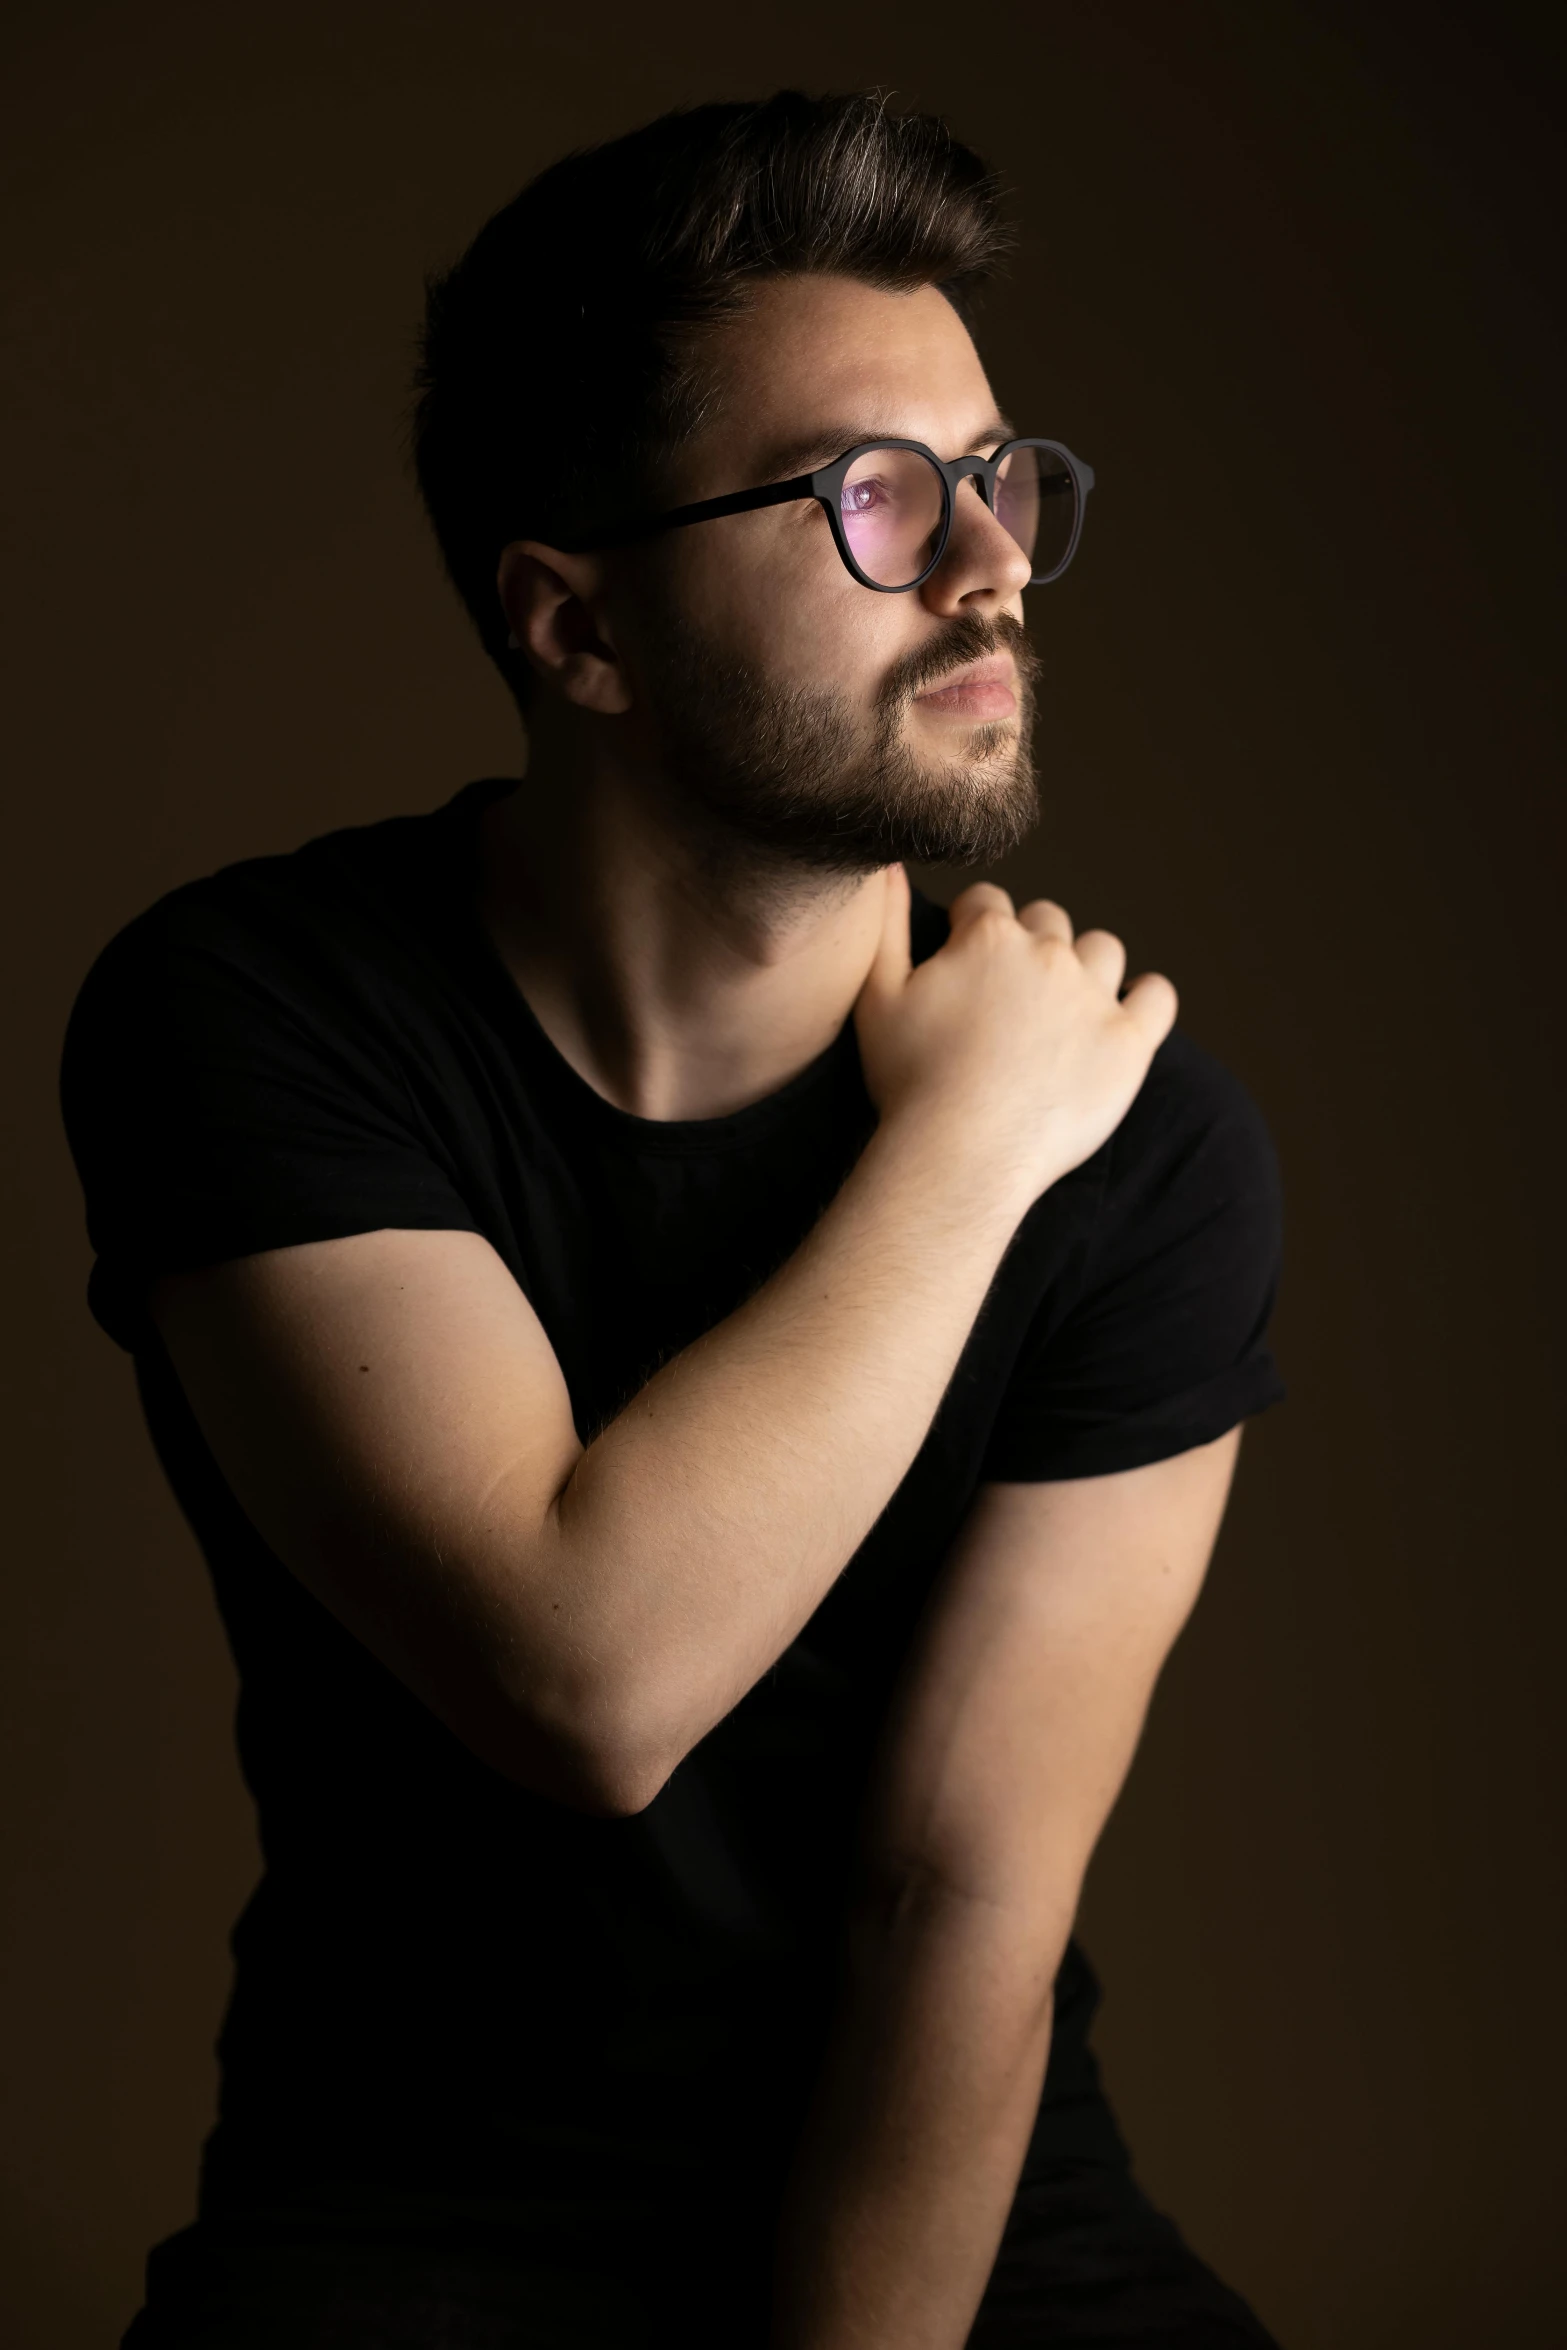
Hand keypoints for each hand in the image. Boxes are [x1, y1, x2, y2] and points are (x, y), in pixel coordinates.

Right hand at [852, 863, 1177, 1206]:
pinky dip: (1146, 998)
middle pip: (1047, 920)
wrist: (961, 1153)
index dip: (971, 926)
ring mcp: (1093, 996)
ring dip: (1086, 965)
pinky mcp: (1128, 1042)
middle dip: (1029, 944)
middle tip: (1010, 995)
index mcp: (988, 937)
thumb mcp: (877, 996)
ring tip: (1063, 1007)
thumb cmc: (910, 1081)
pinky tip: (1125, 1016)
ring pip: (1103, 950)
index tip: (964, 959)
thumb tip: (890, 864)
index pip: (986, 901)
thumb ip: (886, 923)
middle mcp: (1048, 953)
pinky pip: (1157, 996)